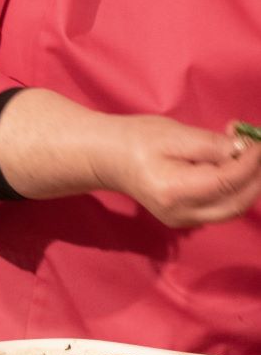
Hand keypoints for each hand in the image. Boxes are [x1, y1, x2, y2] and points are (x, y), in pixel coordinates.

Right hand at [0, 90, 260, 225]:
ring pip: (234, 207)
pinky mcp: (187, 218)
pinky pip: (223, 206)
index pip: (228, 181)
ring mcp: (183, 220)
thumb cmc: (137, 141)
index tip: (258, 140)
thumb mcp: (175, 135)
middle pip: (238, 202)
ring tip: (244, 152)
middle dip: (257, 176)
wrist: (109, 160)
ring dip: (249, 181)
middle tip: (256, 147)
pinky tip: (230, 164)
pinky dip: (236, 186)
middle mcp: (181, 213)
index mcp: (175, 192)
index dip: (253, 160)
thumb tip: (244, 150)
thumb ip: (211, 145)